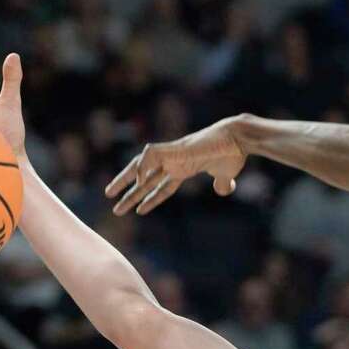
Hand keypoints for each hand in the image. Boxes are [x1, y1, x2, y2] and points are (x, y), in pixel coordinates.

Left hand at [106, 119, 246, 215]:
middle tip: (112, 203)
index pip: (161, 185)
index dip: (150, 198)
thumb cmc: (234, 154)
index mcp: (183, 167)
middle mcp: (173, 161)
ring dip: (124, 179)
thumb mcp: (226, 175)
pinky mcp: (174, 148)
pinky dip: (143, 167)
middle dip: (128, 190)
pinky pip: (151, 156)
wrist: (238, 138)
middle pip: (144, 176)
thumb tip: (224, 190)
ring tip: (110, 194)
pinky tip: (138, 181)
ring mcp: (172, 154)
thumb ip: (222, 184)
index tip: (139, 210)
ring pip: (140, 166)